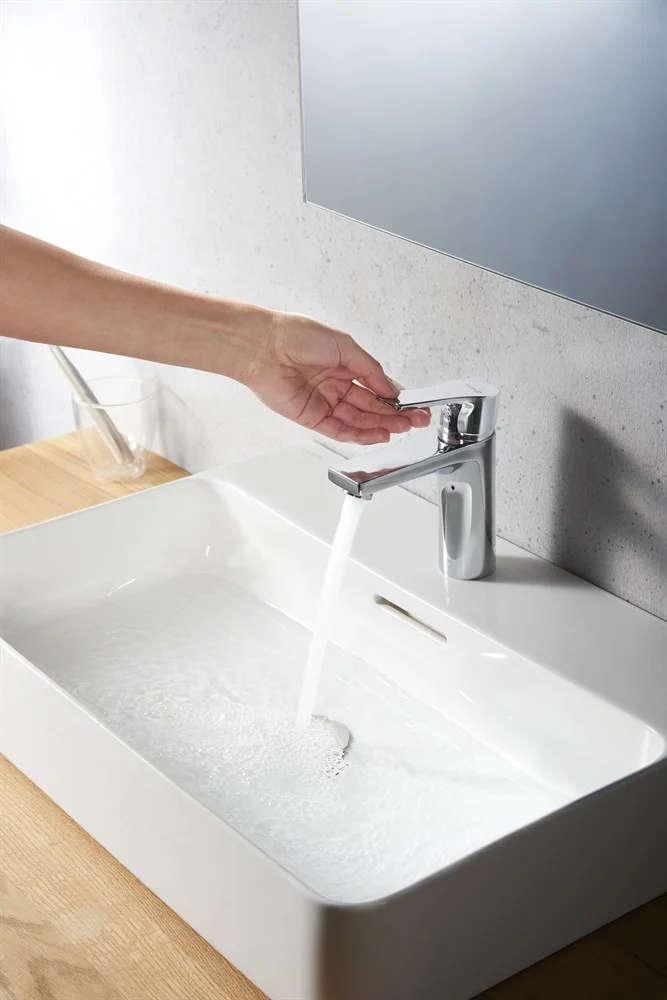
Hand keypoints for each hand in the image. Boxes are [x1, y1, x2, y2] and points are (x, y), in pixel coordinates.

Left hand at [243, 312, 430, 444]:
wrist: (264, 346)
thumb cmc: (296, 336)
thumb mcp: (345, 346)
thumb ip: (370, 369)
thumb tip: (390, 387)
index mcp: (344, 365)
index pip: (376, 387)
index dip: (396, 397)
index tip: (414, 404)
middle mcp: (335, 385)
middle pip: (371, 406)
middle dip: (395, 414)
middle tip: (415, 421)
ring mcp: (324, 402)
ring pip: (358, 420)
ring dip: (382, 426)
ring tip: (402, 429)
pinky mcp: (312, 417)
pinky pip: (340, 430)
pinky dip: (360, 434)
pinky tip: (378, 434)